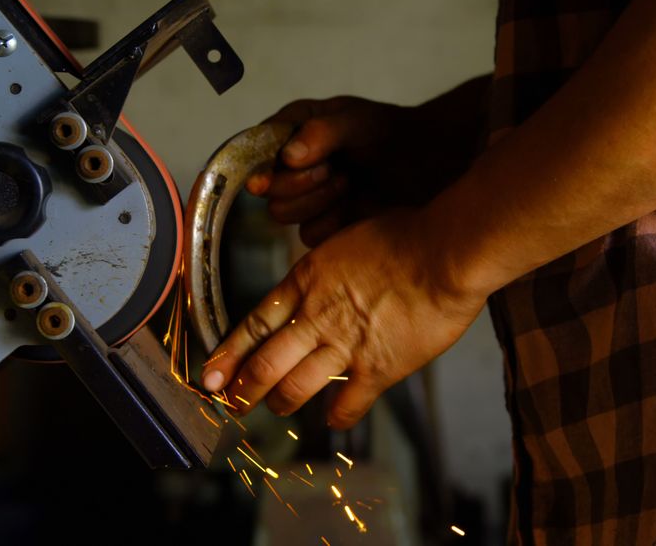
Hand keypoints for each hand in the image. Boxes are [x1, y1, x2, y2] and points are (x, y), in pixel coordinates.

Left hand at [199, 210, 485, 428]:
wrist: (444, 252)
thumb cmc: (406, 235)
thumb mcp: (349, 240)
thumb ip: (331, 269)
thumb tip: (327, 280)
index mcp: (306, 281)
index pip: (254, 324)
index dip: (228, 354)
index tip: (211, 374)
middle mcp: (316, 316)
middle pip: (264, 362)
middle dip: (243, 389)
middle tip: (232, 404)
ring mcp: (344, 345)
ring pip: (295, 387)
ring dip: (281, 403)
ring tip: (278, 409)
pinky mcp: (377, 369)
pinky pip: (348, 404)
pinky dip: (337, 417)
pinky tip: (334, 420)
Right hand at [250, 96, 472, 246]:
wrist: (434, 163)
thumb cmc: (395, 132)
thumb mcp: (358, 120)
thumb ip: (322, 132)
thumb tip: (287, 156)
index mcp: (293, 131)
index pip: (255, 149)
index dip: (258, 165)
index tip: (272, 175)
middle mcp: (294, 166)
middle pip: (267, 191)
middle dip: (298, 184)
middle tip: (334, 170)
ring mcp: (310, 197)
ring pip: (284, 214)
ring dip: (316, 201)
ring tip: (349, 184)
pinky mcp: (329, 224)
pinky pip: (310, 235)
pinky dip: (332, 223)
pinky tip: (357, 206)